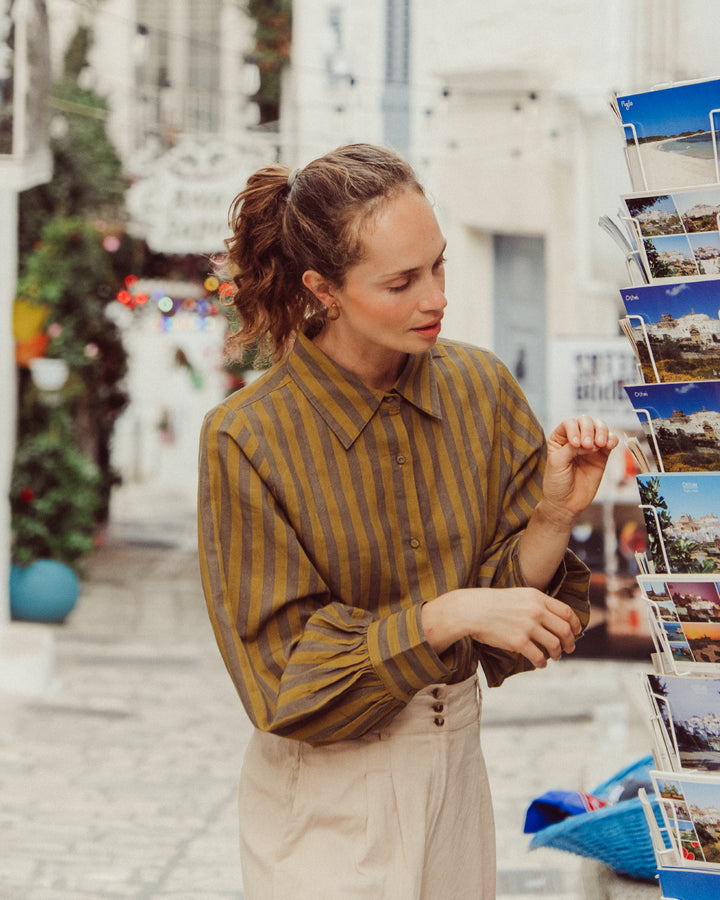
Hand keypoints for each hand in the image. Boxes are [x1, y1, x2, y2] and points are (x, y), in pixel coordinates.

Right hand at [422, 587, 582, 666]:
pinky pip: (539, 656)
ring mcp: (527, 626)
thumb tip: (554, 618)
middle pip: (564, 630)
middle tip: (568, 648)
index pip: (566, 612)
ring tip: (554, 657)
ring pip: (554, 644)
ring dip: (557, 653)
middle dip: (570, 642)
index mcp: (537, 597)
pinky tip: (540, 663)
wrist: (472, 610)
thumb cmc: (493, 603)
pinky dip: (542, 663)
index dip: (575, 624)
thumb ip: (537, 603)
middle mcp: (535, 611)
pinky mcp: (518, 642)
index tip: (576, 632)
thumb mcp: (519, 595)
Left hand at [541, 416, 618, 525]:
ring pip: (600, 427)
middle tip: (588, 446)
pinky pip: (611, 441)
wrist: (566, 503)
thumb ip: (571, 448)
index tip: (575, 444)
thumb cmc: (557, 483)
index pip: (569, 423)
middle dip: (589, 430)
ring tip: (599, 445)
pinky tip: (608, 445)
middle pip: (585, 421)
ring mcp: (590, 446)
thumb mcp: (557, 463)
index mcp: (559, 438)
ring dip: (602, 432)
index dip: (574, 429)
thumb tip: (590, 441)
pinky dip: (612, 439)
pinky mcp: (602, 455)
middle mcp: (575, 438)